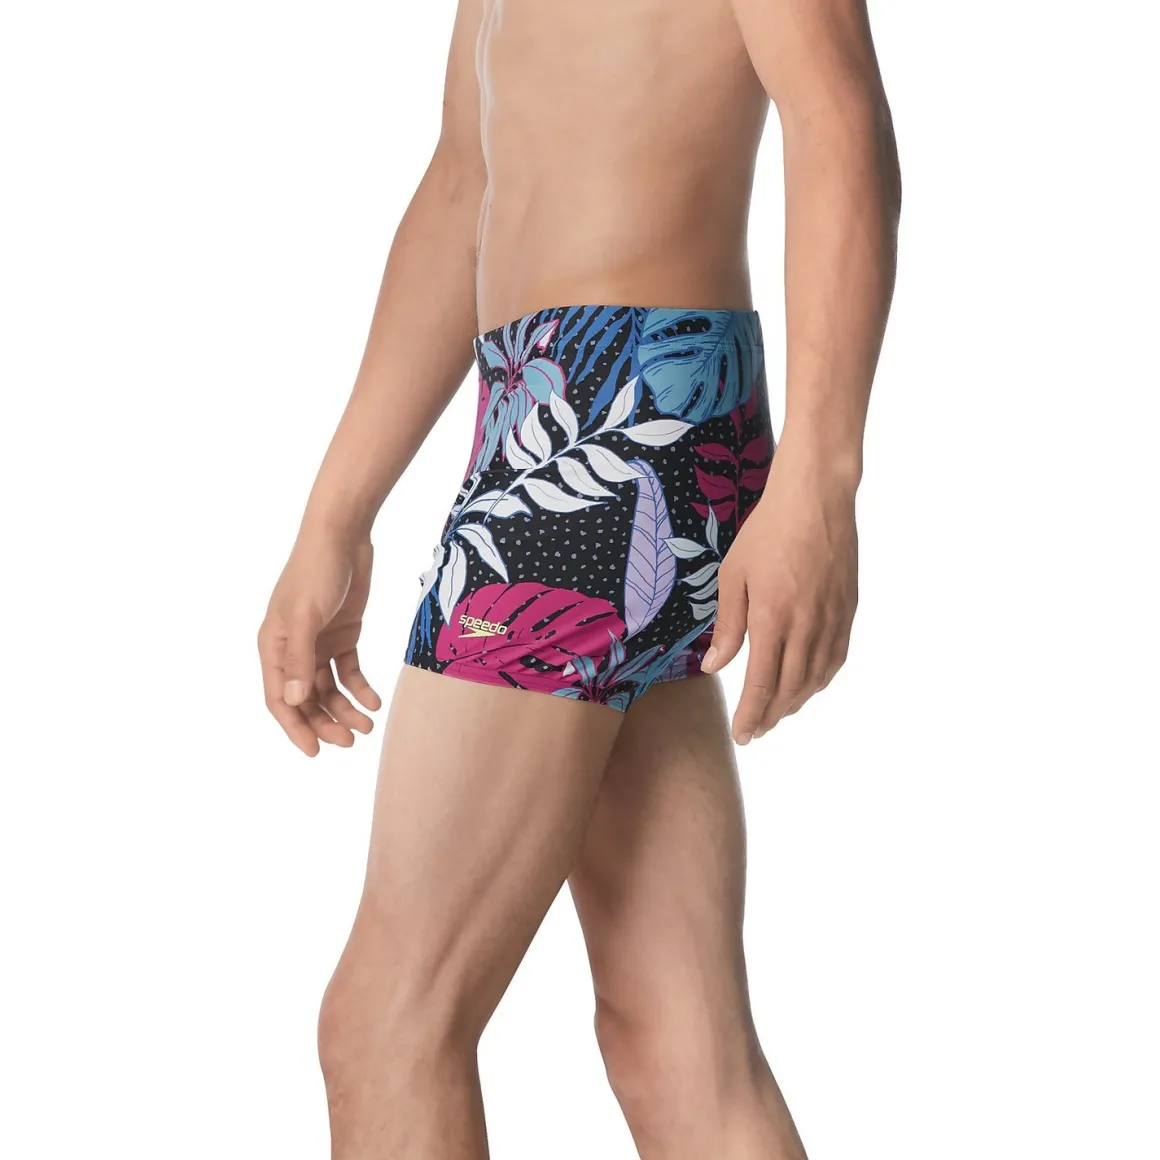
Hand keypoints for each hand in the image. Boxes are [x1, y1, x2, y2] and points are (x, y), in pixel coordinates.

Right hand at [258, 535, 381, 755]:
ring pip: (329, 688)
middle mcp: (293, 649)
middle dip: (326, 722)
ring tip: (368, 726)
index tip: (315, 752)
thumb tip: (294, 701)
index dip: (295, 727)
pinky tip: (374, 702)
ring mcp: (318, 643)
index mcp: (273, 646)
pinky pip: (349, 670)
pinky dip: (360, 688)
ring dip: (346, 708)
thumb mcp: (306, 616)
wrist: (343, 536)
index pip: (279, 698)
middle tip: (352, 741)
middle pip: (306, 698)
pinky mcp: (342, 635)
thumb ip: (299, 659)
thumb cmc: (316, 571)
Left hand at [701, 441, 857, 743]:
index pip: (762, 685)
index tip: (741, 735)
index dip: (751, 716)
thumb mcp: (733, 576)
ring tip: (776, 713)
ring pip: (816, 678)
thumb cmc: (767, 532)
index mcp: (774, 619)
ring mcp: (832, 620)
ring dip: (796, 702)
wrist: (816, 499)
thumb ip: (727, 627)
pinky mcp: (848, 611)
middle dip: (771, 716)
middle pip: (790, 690)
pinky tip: (807, 684)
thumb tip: (715, 667)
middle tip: (755, 732)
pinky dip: (820, 680)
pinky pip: (836, 658)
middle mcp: (807, 627)